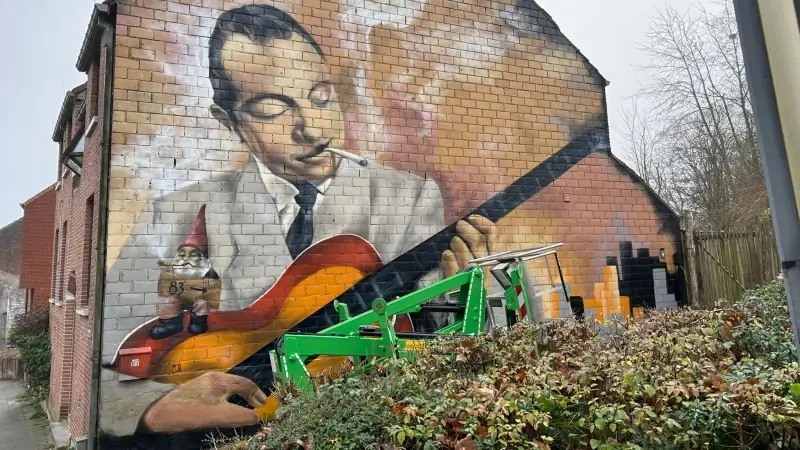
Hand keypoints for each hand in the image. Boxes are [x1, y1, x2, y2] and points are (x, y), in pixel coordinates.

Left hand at [142, 371, 266, 432]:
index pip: (246, 384)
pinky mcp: (194, 391)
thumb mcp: (219, 416)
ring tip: (244, 408)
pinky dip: (228, 399)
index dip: (258, 395)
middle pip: (237, 384)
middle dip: (250, 395)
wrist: (158, 414)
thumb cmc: (189, 413)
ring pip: (227, 388)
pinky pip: (218, 393)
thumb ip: (241, 416)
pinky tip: (225, 408)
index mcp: (220, 380)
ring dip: (239, 398)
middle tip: (258, 407)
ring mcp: (202, 384)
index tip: (265, 405)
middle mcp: (213, 378)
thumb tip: (257, 417)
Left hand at [442, 215, 496, 286]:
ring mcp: (474, 275)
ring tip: (454, 241)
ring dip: (457, 243)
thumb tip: (470, 223)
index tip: (472, 218)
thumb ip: (481, 243)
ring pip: (466, 253)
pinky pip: (454, 269)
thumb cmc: (476, 277)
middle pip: (478, 241)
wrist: (472, 303)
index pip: (492, 234)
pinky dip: (448, 259)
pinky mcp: (461, 285)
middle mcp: (487, 265)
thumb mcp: (482, 259)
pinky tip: (446, 254)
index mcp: (495, 257)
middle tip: (459, 226)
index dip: (482, 222)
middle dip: (467, 230)